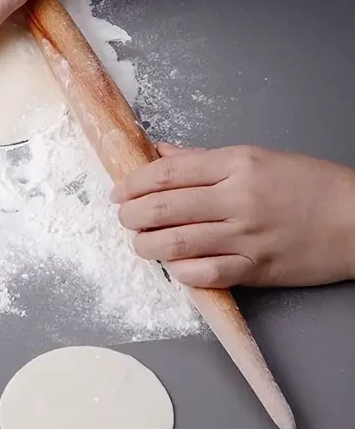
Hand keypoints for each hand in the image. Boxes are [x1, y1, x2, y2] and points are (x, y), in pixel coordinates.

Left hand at [111, 143, 354, 288]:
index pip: (166, 173)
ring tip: (142, 243)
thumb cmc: (309, 184)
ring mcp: (246, 236)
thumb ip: (203, 158)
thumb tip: (160, 154)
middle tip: (125, 218)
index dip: (132, 183)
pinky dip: (180, 272)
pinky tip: (174, 266)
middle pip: (162, 208)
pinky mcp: (256, 269)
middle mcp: (237, 198)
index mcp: (236, 164)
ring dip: (147, 246)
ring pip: (176, 244)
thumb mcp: (256, 156)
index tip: (119, 192)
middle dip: (131, 215)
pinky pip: (205, 274)